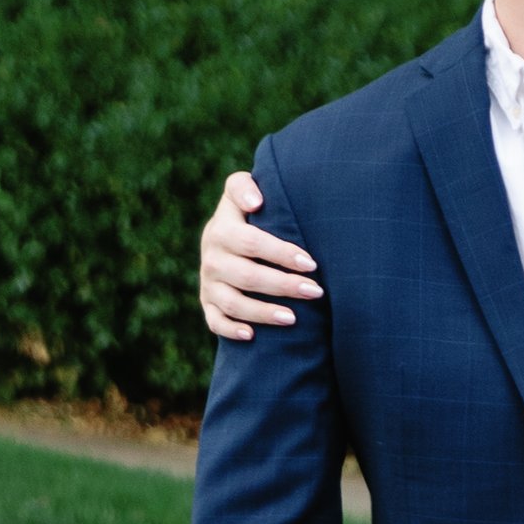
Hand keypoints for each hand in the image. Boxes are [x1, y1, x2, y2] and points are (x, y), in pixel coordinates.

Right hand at [202, 170, 319, 340]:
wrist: (224, 236)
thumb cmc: (248, 214)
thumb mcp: (240, 192)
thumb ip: (243, 187)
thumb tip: (256, 201)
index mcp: (221, 229)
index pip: (251, 242)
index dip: (281, 254)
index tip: (311, 263)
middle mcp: (211, 257)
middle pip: (247, 276)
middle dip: (283, 285)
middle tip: (316, 292)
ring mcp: (208, 283)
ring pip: (233, 303)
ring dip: (263, 312)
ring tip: (293, 319)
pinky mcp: (207, 303)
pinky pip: (215, 321)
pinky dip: (231, 330)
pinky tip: (252, 336)